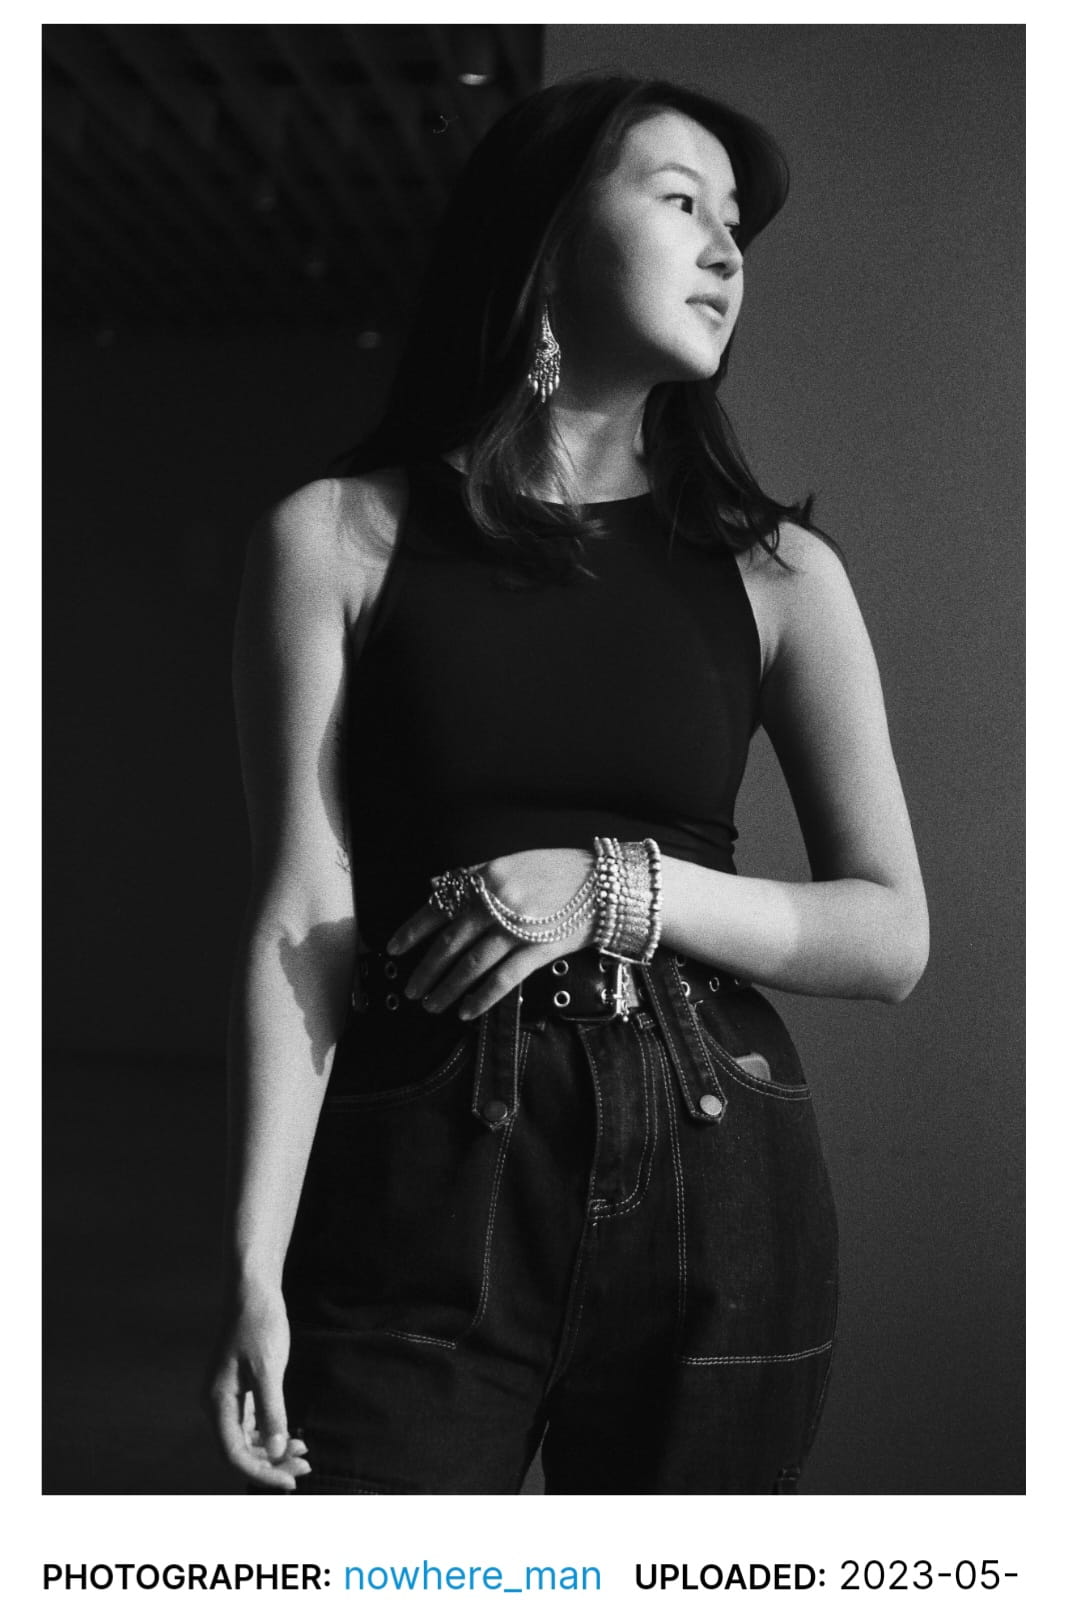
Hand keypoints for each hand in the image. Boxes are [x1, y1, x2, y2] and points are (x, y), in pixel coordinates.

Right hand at [203, 1284, 310, 1492]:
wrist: (252, 1288)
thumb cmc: (258, 1323)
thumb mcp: (268, 1368)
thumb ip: (271, 1411)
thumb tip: (274, 1451)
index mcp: (216, 1402)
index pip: (234, 1454)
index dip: (260, 1473)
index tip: (290, 1482)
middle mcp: (217, 1404)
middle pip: (240, 1450)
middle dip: (271, 1463)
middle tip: (305, 1466)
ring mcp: (227, 1396)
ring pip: (248, 1438)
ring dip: (273, 1450)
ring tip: (304, 1453)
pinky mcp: (240, 1388)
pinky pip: (252, 1422)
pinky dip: (271, 1432)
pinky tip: (293, 1435)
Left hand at [387, 847, 594, 1018]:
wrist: (607, 884)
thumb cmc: (559, 871)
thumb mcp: (512, 862)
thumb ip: (474, 876)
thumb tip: (436, 889)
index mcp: (486, 877)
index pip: (438, 906)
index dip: (412, 930)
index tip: (394, 949)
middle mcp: (498, 902)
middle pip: (450, 942)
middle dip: (426, 969)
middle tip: (410, 989)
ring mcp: (519, 928)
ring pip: (472, 965)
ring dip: (447, 988)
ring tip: (432, 1005)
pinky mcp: (540, 950)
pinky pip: (503, 979)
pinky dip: (481, 997)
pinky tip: (466, 1011)